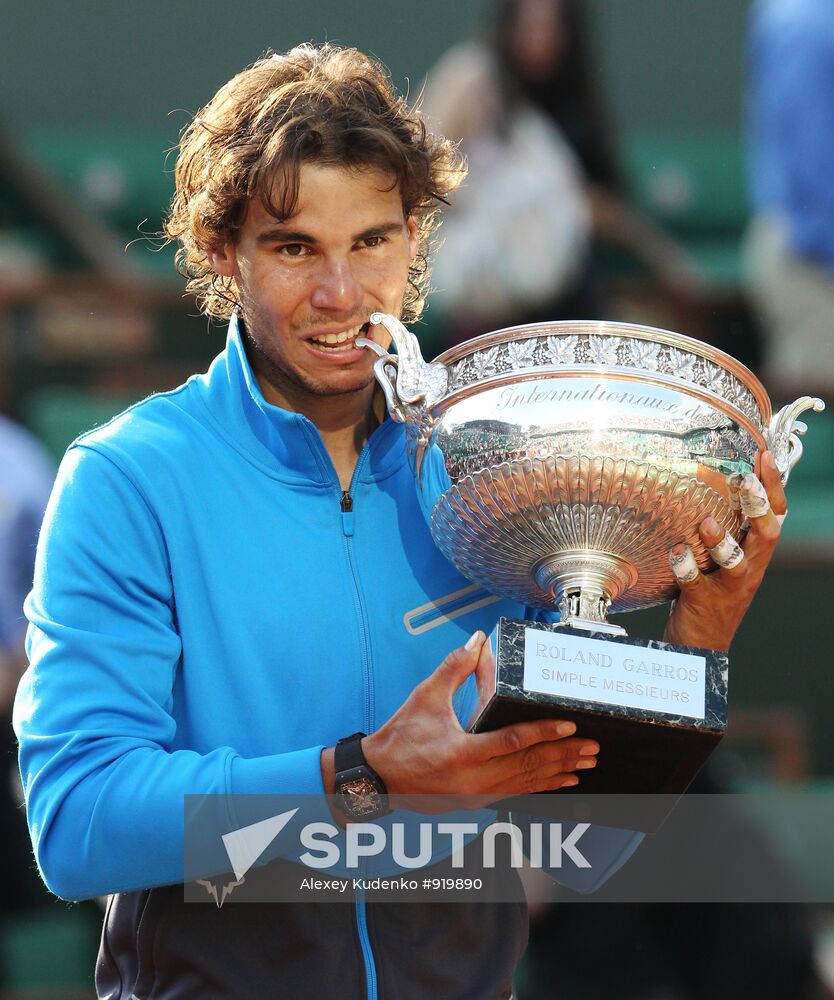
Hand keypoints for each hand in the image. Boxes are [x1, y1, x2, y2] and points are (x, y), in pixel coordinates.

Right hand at [361, 632, 597, 798]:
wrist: (378, 777)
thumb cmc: (400, 736)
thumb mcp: (425, 696)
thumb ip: (454, 667)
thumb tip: (478, 639)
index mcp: (460, 754)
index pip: (511, 743)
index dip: (543, 734)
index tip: (571, 726)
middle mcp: (473, 781)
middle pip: (528, 767)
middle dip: (563, 756)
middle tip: (593, 746)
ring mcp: (476, 796)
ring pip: (527, 784)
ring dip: (559, 772)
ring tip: (586, 764)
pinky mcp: (476, 802)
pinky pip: (517, 792)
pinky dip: (542, 786)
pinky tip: (562, 781)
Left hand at [664, 451, 785, 650]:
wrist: (702, 644)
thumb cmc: (712, 592)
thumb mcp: (727, 561)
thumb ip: (728, 530)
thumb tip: (717, 487)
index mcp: (757, 554)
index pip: (777, 516)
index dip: (774, 487)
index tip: (764, 456)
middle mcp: (749, 569)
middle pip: (766, 535)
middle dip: (757, 506)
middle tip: (744, 480)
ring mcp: (728, 587)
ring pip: (736, 563)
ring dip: (722, 541)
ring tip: (706, 522)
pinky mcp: (703, 601)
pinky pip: (696, 583)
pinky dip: (685, 567)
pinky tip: (674, 552)